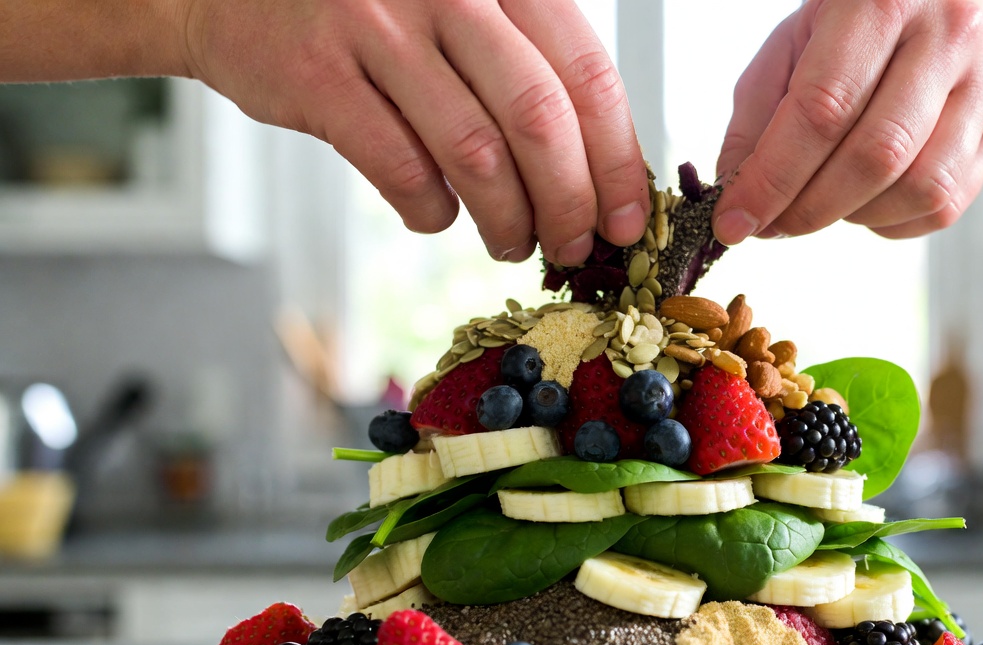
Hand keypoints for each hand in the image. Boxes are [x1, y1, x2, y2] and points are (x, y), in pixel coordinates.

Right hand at [180, 0, 650, 263]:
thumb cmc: (375, 8)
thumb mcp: (466, 5)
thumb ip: (529, 65)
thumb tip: (603, 172)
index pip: (586, 73)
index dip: (615, 160)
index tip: (628, 221)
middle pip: (538, 119)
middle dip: (569, 203)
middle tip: (572, 245)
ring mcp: (377, 26)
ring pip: (474, 154)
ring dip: (506, 220)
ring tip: (511, 242)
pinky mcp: (318, 74)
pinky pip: (400, 170)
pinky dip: (430, 211)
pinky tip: (434, 215)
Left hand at [713, 0, 982, 241]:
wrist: (932, 0)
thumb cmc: (848, 27)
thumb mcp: (788, 49)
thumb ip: (756, 122)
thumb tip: (739, 201)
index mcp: (882, 1)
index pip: (823, 108)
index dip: (773, 177)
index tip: (733, 221)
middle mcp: (948, 35)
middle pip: (876, 154)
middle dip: (809, 208)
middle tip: (771, 226)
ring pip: (919, 188)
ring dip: (853, 217)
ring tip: (818, 204)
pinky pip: (945, 205)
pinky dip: (889, 221)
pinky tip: (861, 201)